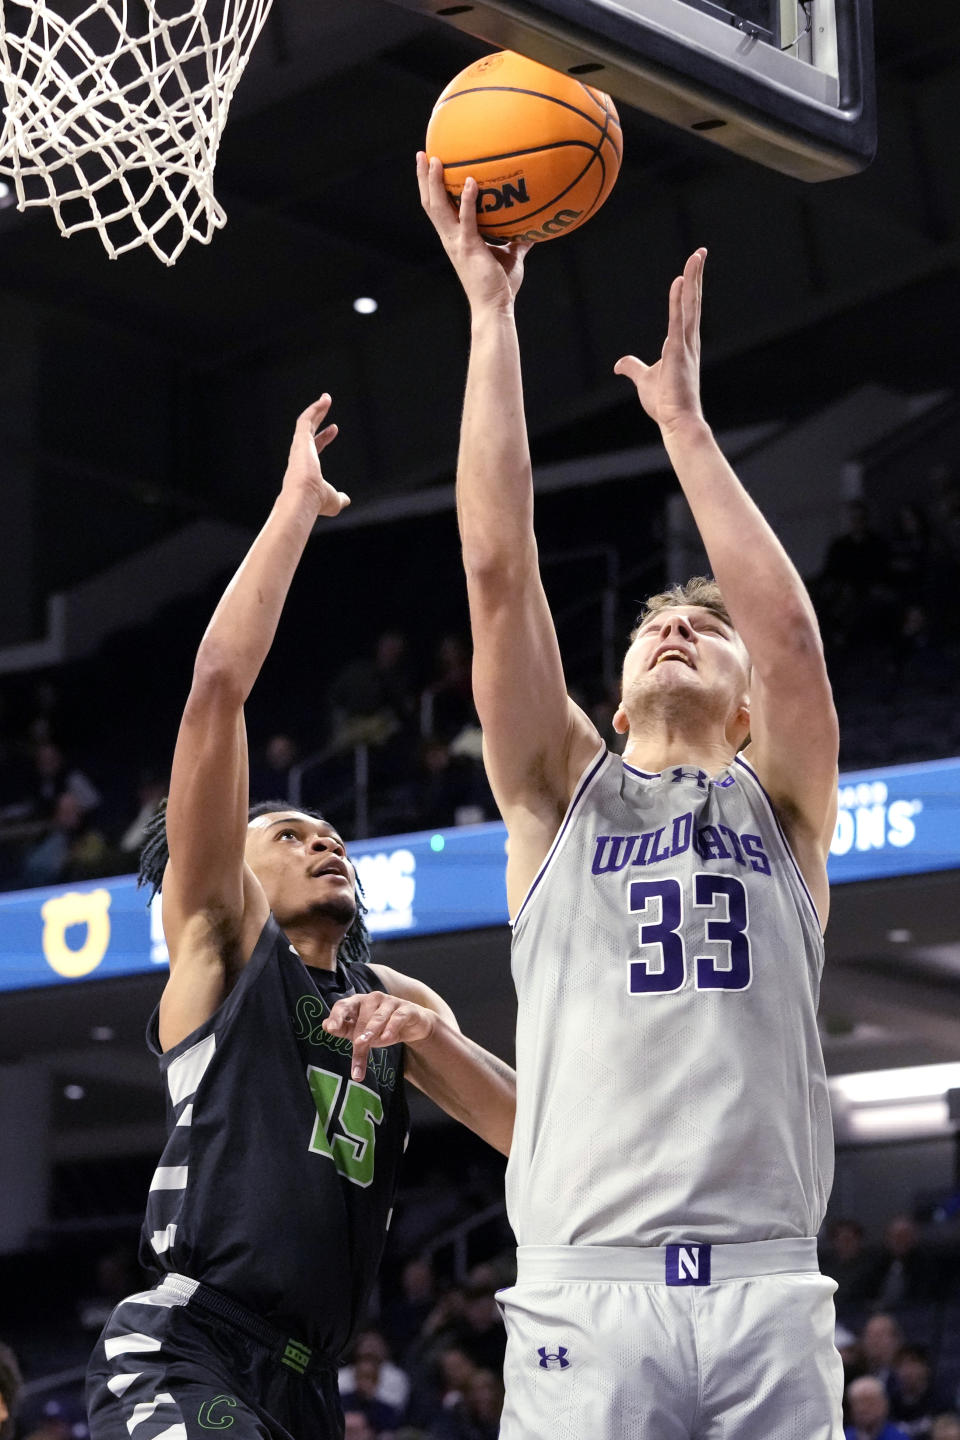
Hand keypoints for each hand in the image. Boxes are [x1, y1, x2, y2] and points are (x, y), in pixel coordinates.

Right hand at [282, 394, 350, 515]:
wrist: (304, 498)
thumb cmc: (317, 502)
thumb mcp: (334, 501)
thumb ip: (340, 498)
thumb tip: (346, 499)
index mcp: (306, 467)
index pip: (315, 447)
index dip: (325, 437)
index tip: (335, 428)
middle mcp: (300, 455)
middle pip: (308, 431)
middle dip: (317, 416)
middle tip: (326, 403)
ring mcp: (299, 446)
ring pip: (305, 422)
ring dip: (316, 409)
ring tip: (326, 397)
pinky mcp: (300, 439)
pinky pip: (305, 420)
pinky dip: (315, 409)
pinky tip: (325, 401)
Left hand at [323, 990, 436, 1079]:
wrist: (412, 1025)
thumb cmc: (382, 1027)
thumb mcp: (362, 1032)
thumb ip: (345, 1030)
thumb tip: (324, 1026)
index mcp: (358, 1003)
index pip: (343, 1005)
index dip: (336, 1016)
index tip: (330, 1029)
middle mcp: (373, 999)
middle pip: (361, 1018)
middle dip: (359, 1036)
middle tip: (356, 1047)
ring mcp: (390, 1002)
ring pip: (378, 1017)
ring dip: (371, 1031)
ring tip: (365, 1043)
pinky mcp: (406, 1009)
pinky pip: (397, 1017)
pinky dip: (391, 1028)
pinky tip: (386, 1038)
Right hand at [417, 151, 531, 313]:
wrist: (495, 307)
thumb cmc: (501, 286)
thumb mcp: (511, 256)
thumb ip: (518, 239)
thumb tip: (534, 225)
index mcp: (456, 238)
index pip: (438, 208)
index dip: (431, 188)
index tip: (430, 165)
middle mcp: (450, 238)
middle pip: (430, 203)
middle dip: (424, 178)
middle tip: (422, 153)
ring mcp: (457, 243)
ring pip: (438, 208)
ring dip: (434, 182)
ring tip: (435, 159)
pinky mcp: (469, 248)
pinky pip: (466, 219)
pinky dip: (467, 200)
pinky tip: (471, 181)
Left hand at [614, 248, 706, 435]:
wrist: (676, 421)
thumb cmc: (665, 403)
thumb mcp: (644, 380)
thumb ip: (633, 368)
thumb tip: (620, 364)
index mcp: (682, 344)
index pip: (686, 309)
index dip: (690, 288)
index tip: (692, 267)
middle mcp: (688, 340)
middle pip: (692, 301)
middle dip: (696, 276)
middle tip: (700, 252)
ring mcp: (685, 345)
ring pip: (688, 305)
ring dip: (692, 279)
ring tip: (696, 257)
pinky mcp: (678, 352)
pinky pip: (677, 320)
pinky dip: (678, 300)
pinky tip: (680, 281)